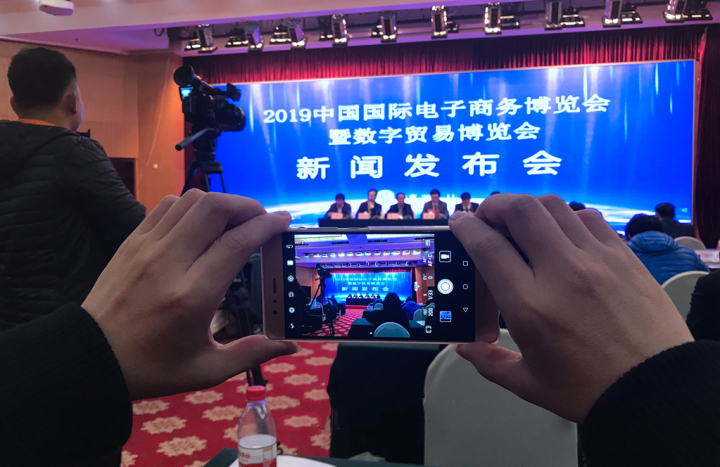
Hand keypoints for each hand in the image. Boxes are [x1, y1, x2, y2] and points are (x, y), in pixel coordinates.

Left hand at [82, 190, 298, 399]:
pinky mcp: (132, 241)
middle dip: (247, 206)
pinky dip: (191, 206)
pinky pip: (167, 206)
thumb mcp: (207, 369)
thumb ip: (252, 353)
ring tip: (234, 220)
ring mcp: (147, 247)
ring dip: (220, 203)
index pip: (237, 243)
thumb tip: (291, 345)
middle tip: (261, 218)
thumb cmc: (152, 367)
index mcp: (193, 296)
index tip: (284, 220)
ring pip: (191, 201)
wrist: (90, 357)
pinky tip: (200, 223)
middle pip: (215, 208)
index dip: (266, 225)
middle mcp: (170, 263)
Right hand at [449, 194, 691, 422]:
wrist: (656, 390)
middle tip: (486, 215)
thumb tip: (464, 348)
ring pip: (554, 206)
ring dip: (529, 207)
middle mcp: (561, 273)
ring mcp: (596, 260)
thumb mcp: (529, 383)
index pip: (488, 246)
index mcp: (530, 306)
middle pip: (520, 210)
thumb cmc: (591, 390)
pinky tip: (563, 232)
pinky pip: (589, 218)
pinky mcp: (623, 257)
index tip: (459, 222)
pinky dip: (567, 217)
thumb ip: (489, 362)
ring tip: (522, 221)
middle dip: (494, 204)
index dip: (466, 226)